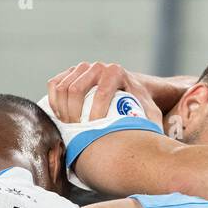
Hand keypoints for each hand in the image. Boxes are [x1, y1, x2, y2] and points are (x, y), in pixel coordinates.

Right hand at [46, 61, 163, 127]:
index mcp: (116, 72)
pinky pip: (54, 84)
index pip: (100, 94)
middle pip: (76, 90)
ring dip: (61, 109)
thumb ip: (152, 123)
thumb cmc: (138, 101)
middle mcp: (97, 66)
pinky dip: (53, 101)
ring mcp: (81, 67)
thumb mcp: (149, 110)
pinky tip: (59, 117)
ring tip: (67, 127)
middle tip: (76, 131)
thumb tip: (154, 141)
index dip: (94, 116)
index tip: (92, 132)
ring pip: (62, 87)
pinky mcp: (70, 72)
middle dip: (73, 114)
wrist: (129, 86)